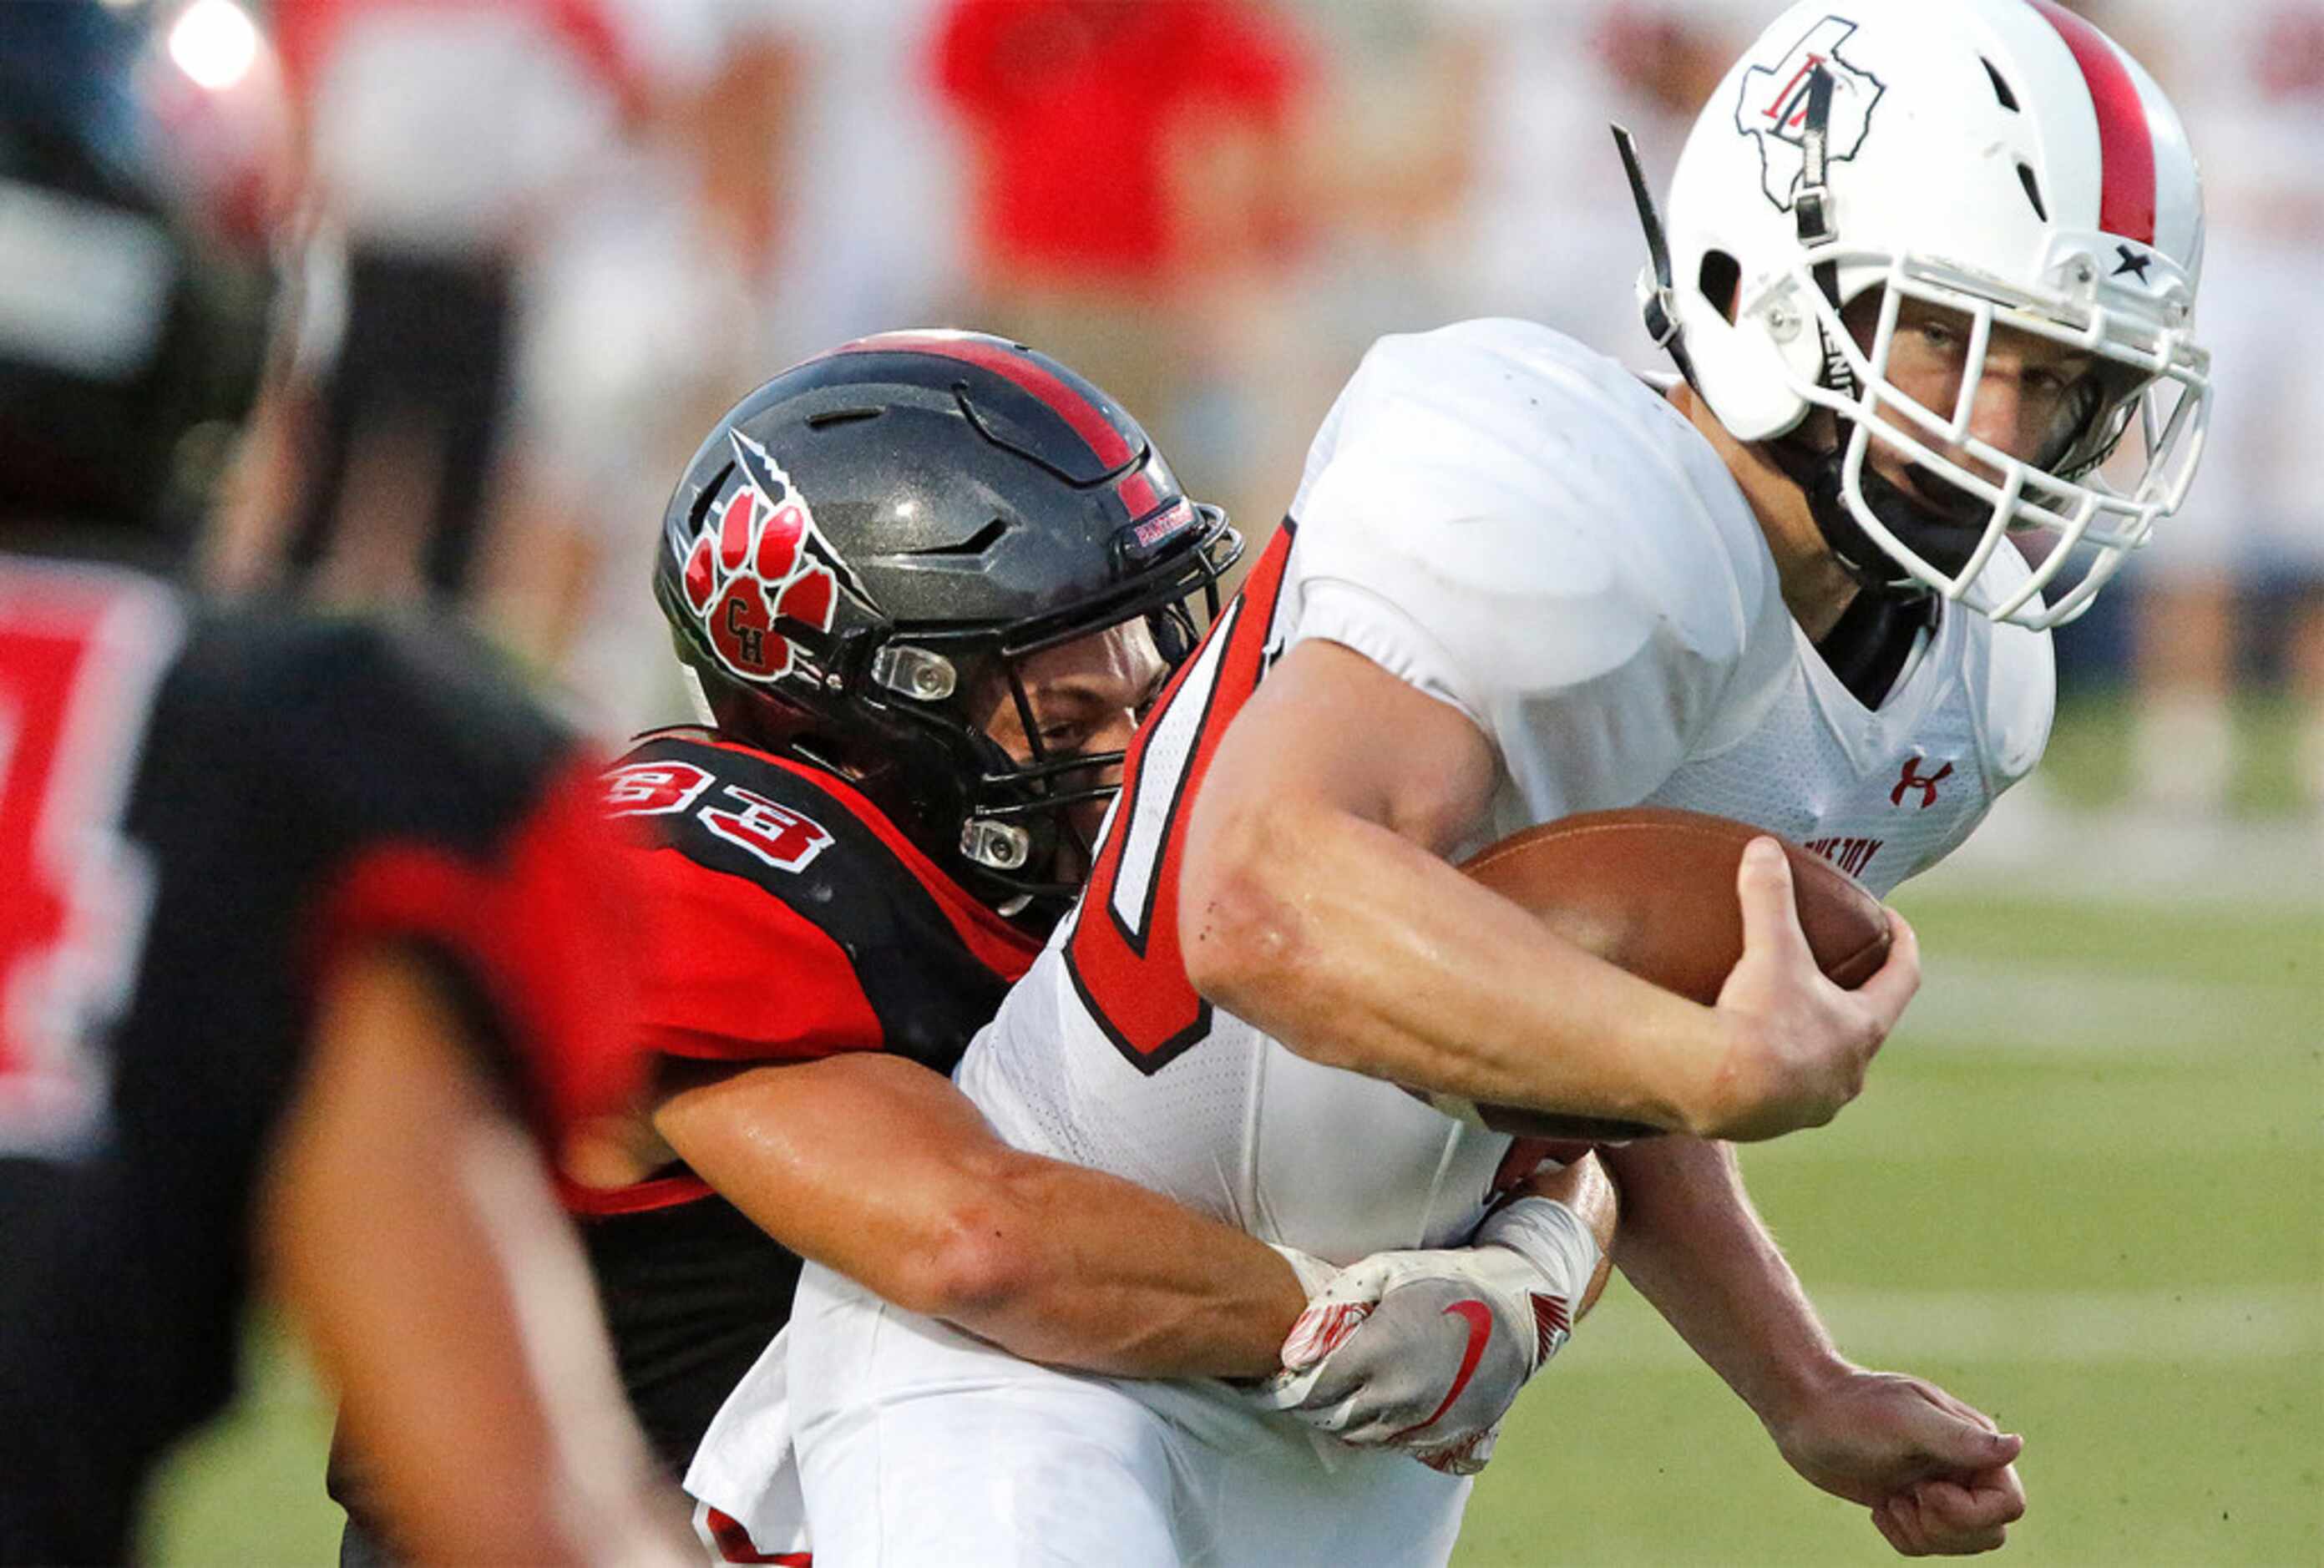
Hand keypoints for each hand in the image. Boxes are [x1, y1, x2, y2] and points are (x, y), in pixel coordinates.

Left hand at [1246, 1195, 1601, 1474]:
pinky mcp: (1448, 1434)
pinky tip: (1370, 1404)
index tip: (1273, 1377)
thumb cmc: (1446, 1278)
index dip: (1286, 1387)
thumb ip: (1334, 1308)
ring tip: (1328, 1395)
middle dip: (1307, 1405)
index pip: (1311, 1390)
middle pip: (1330, 1419)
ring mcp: (1425, 1420)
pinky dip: (1374, 1430)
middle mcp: (1399, 1397)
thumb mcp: (1385, 1271)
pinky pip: (1395, 1444)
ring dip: (1338, 1419)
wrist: (1519, 1307)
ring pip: (1360, 1436)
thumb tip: (1292, 1352)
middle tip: (1294, 1387)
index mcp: (1378, 1356)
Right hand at [1701, 839, 1921, 1140]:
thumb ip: (1769, 895)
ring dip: (1818, 1043)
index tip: (1895, 922)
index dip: (1904, 944)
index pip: (1903, 978)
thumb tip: (1765, 848)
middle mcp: (1851, 1069)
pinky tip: (1752, 1063)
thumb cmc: (1762, 1020)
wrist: (1724, 1092)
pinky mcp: (1779, 1122)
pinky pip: (1788, 1093)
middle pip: (1868, 1026)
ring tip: (1793, 1021)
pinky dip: (1779, 1073)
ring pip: (1830, 1066)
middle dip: (1857, 999)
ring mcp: (1818, 1101)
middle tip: (1837, 973)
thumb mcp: (1770, 949)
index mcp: (1864, 1026)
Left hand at [1770, 1365, 2026, 1555]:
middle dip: (1945, 1528)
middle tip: (1905, 1497)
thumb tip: (2017, 1445)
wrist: (1804, 1412)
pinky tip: (1880, 1505)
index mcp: (1973, 1444)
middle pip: (1989, 1533)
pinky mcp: (1911, 1505)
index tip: (1926, 1490)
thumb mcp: (1904, 1419)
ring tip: (1891, 1500)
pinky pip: (1925, 1546)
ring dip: (1921, 1534)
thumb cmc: (1851, 1408)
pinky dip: (1901, 1537)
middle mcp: (1963, 1469)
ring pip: (1959, 1544)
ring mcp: (1938, 1488)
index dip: (1971, 1513)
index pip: (2009, 1505)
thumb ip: (1959, 1438)